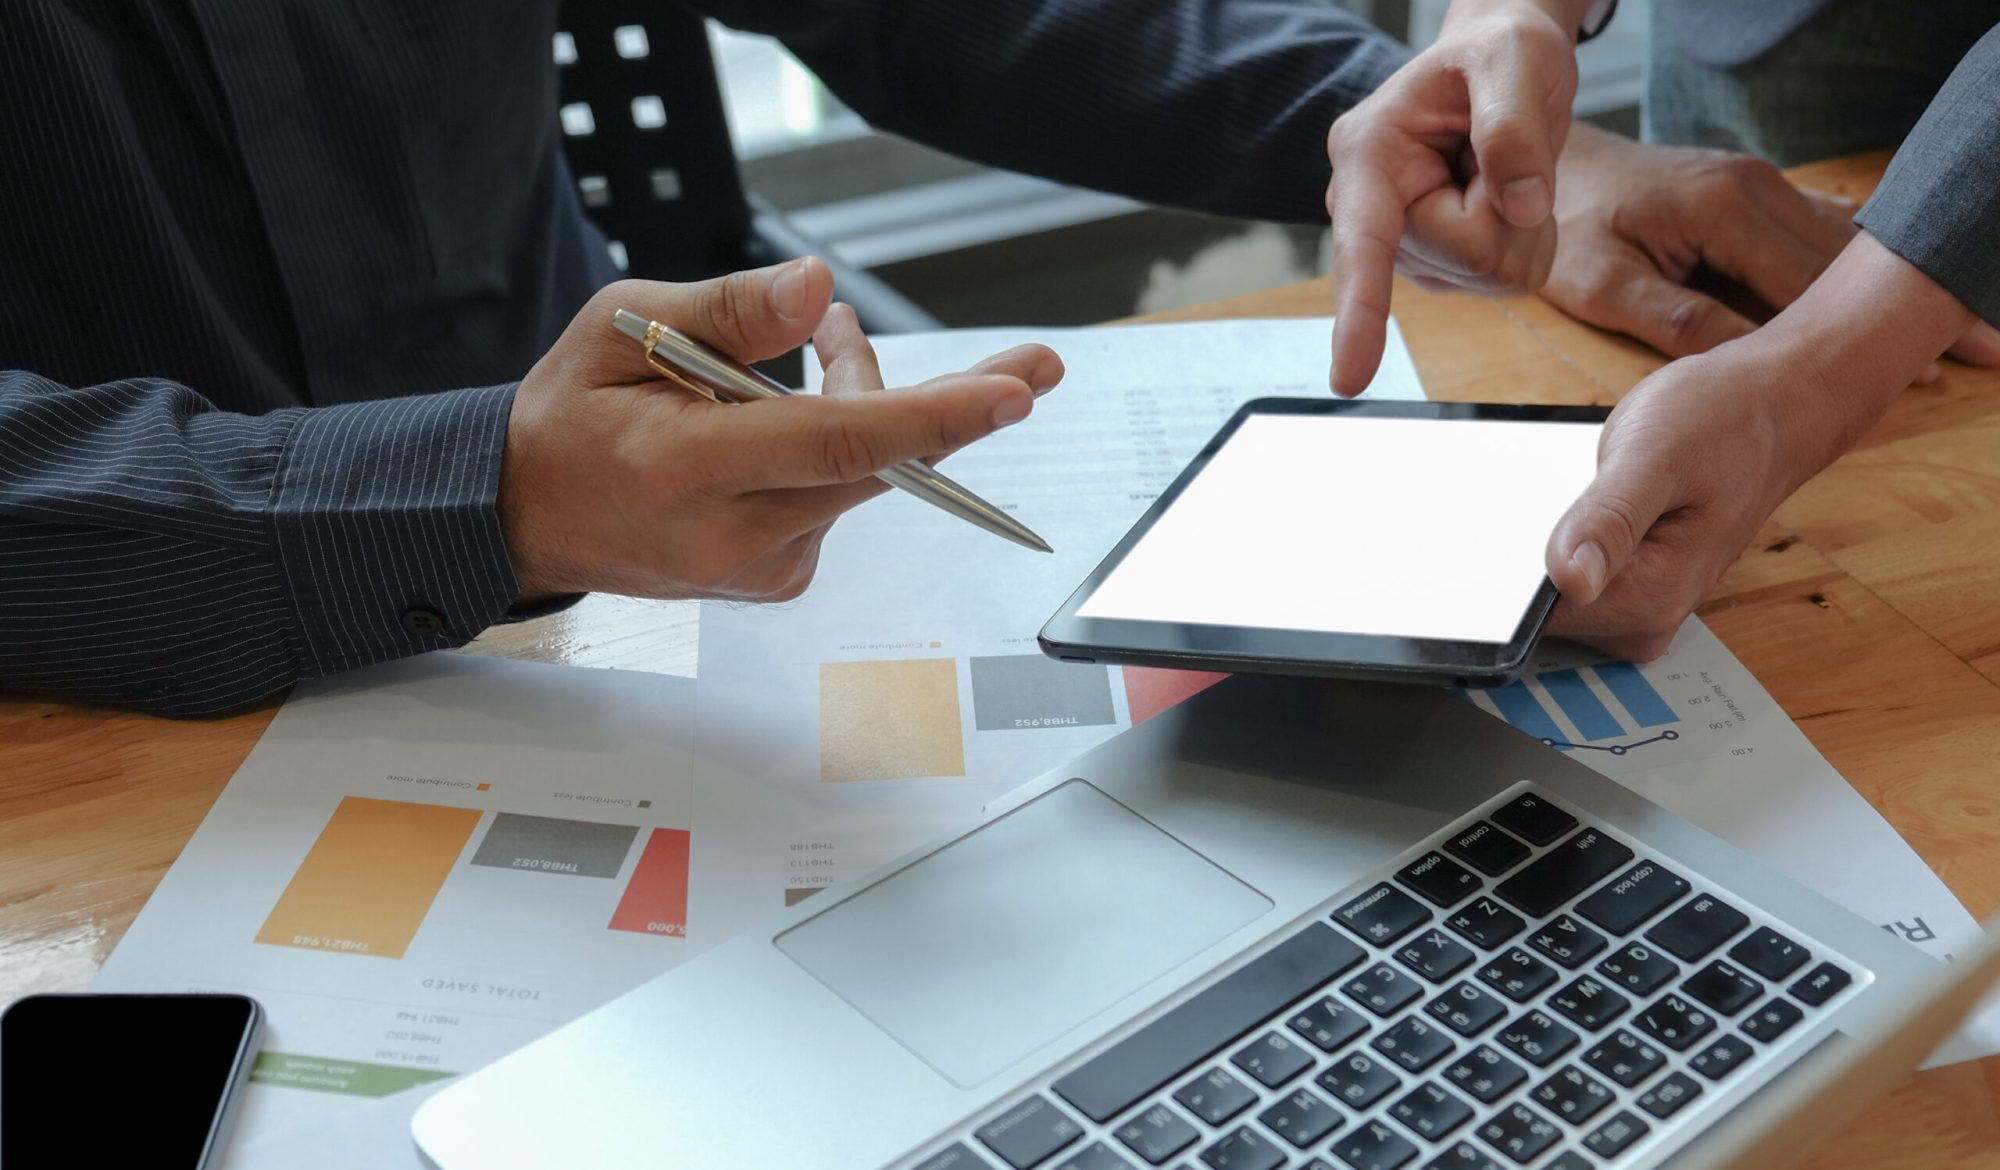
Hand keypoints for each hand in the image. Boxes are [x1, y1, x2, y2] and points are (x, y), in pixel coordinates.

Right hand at [499, 258, 1062, 602]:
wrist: (527, 513)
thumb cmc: (573, 413)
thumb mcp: (621, 327)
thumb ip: (726, 311)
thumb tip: (819, 289)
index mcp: (687, 469)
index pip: (835, 445)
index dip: (931, 417)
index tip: (1013, 394)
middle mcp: (735, 534)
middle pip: (882, 466)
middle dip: (955, 404)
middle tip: (1030, 363)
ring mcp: (763, 567)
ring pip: (865, 475)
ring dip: (864, 407)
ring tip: (813, 352)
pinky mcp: (780, 579)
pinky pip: (842, 500)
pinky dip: (840, 451)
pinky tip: (787, 419)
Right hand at [1326, 0, 1587, 393]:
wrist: (1501, 62)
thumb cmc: (1498, 51)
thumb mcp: (1516, 59)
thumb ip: (1514, 125)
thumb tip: (1520, 206)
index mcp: (1369, 153)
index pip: (1364, 244)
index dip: (1359, 310)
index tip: (1348, 380)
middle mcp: (1371, 207)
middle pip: (1468, 256)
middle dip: (1508, 210)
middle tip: (1503, 151)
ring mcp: (1405, 245)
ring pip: (1491, 274)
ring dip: (1520, 223)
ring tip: (1499, 167)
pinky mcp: (1437, 266)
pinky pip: (1505, 280)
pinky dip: (1524, 238)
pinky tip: (1499, 195)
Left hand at [1542, 125, 1999, 373]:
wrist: (1551, 167)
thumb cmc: (1569, 225)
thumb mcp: (1602, 284)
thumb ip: (1672, 319)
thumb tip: (1739, 363)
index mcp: (1721, 210)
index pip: (1812, 282)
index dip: (1867, 333)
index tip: (1921, 372)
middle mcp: (1754, 189)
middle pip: (1850, 260)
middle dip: (1910, 306)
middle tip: (1976, 349)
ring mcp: (1759, 186)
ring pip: (1846, 243)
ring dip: (1896, 287)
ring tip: (1957, 330)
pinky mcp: (1754, 194)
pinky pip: (1821, 230)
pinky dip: (1862, 266)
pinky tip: (1897, 295)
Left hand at [1544, 231, 1984, 657]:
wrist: (1775, 404)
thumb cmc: (1723, 420)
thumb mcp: (1655, 455)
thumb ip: (1609, 519)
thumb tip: (1568, 579)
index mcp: (1649, 599)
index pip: (1536, 619)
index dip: (1501, 579)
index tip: (1491, 533)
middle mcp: (1646, 618)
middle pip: (1538, 611)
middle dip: (1519, 558)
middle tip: (1546, 491)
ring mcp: (1641, 604)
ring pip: (1550, 592)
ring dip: (1538, 544)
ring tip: (1564, 488)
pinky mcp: (1635, 584)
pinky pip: (1569, 574)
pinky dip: (1558, 536)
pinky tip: (1571, 496)